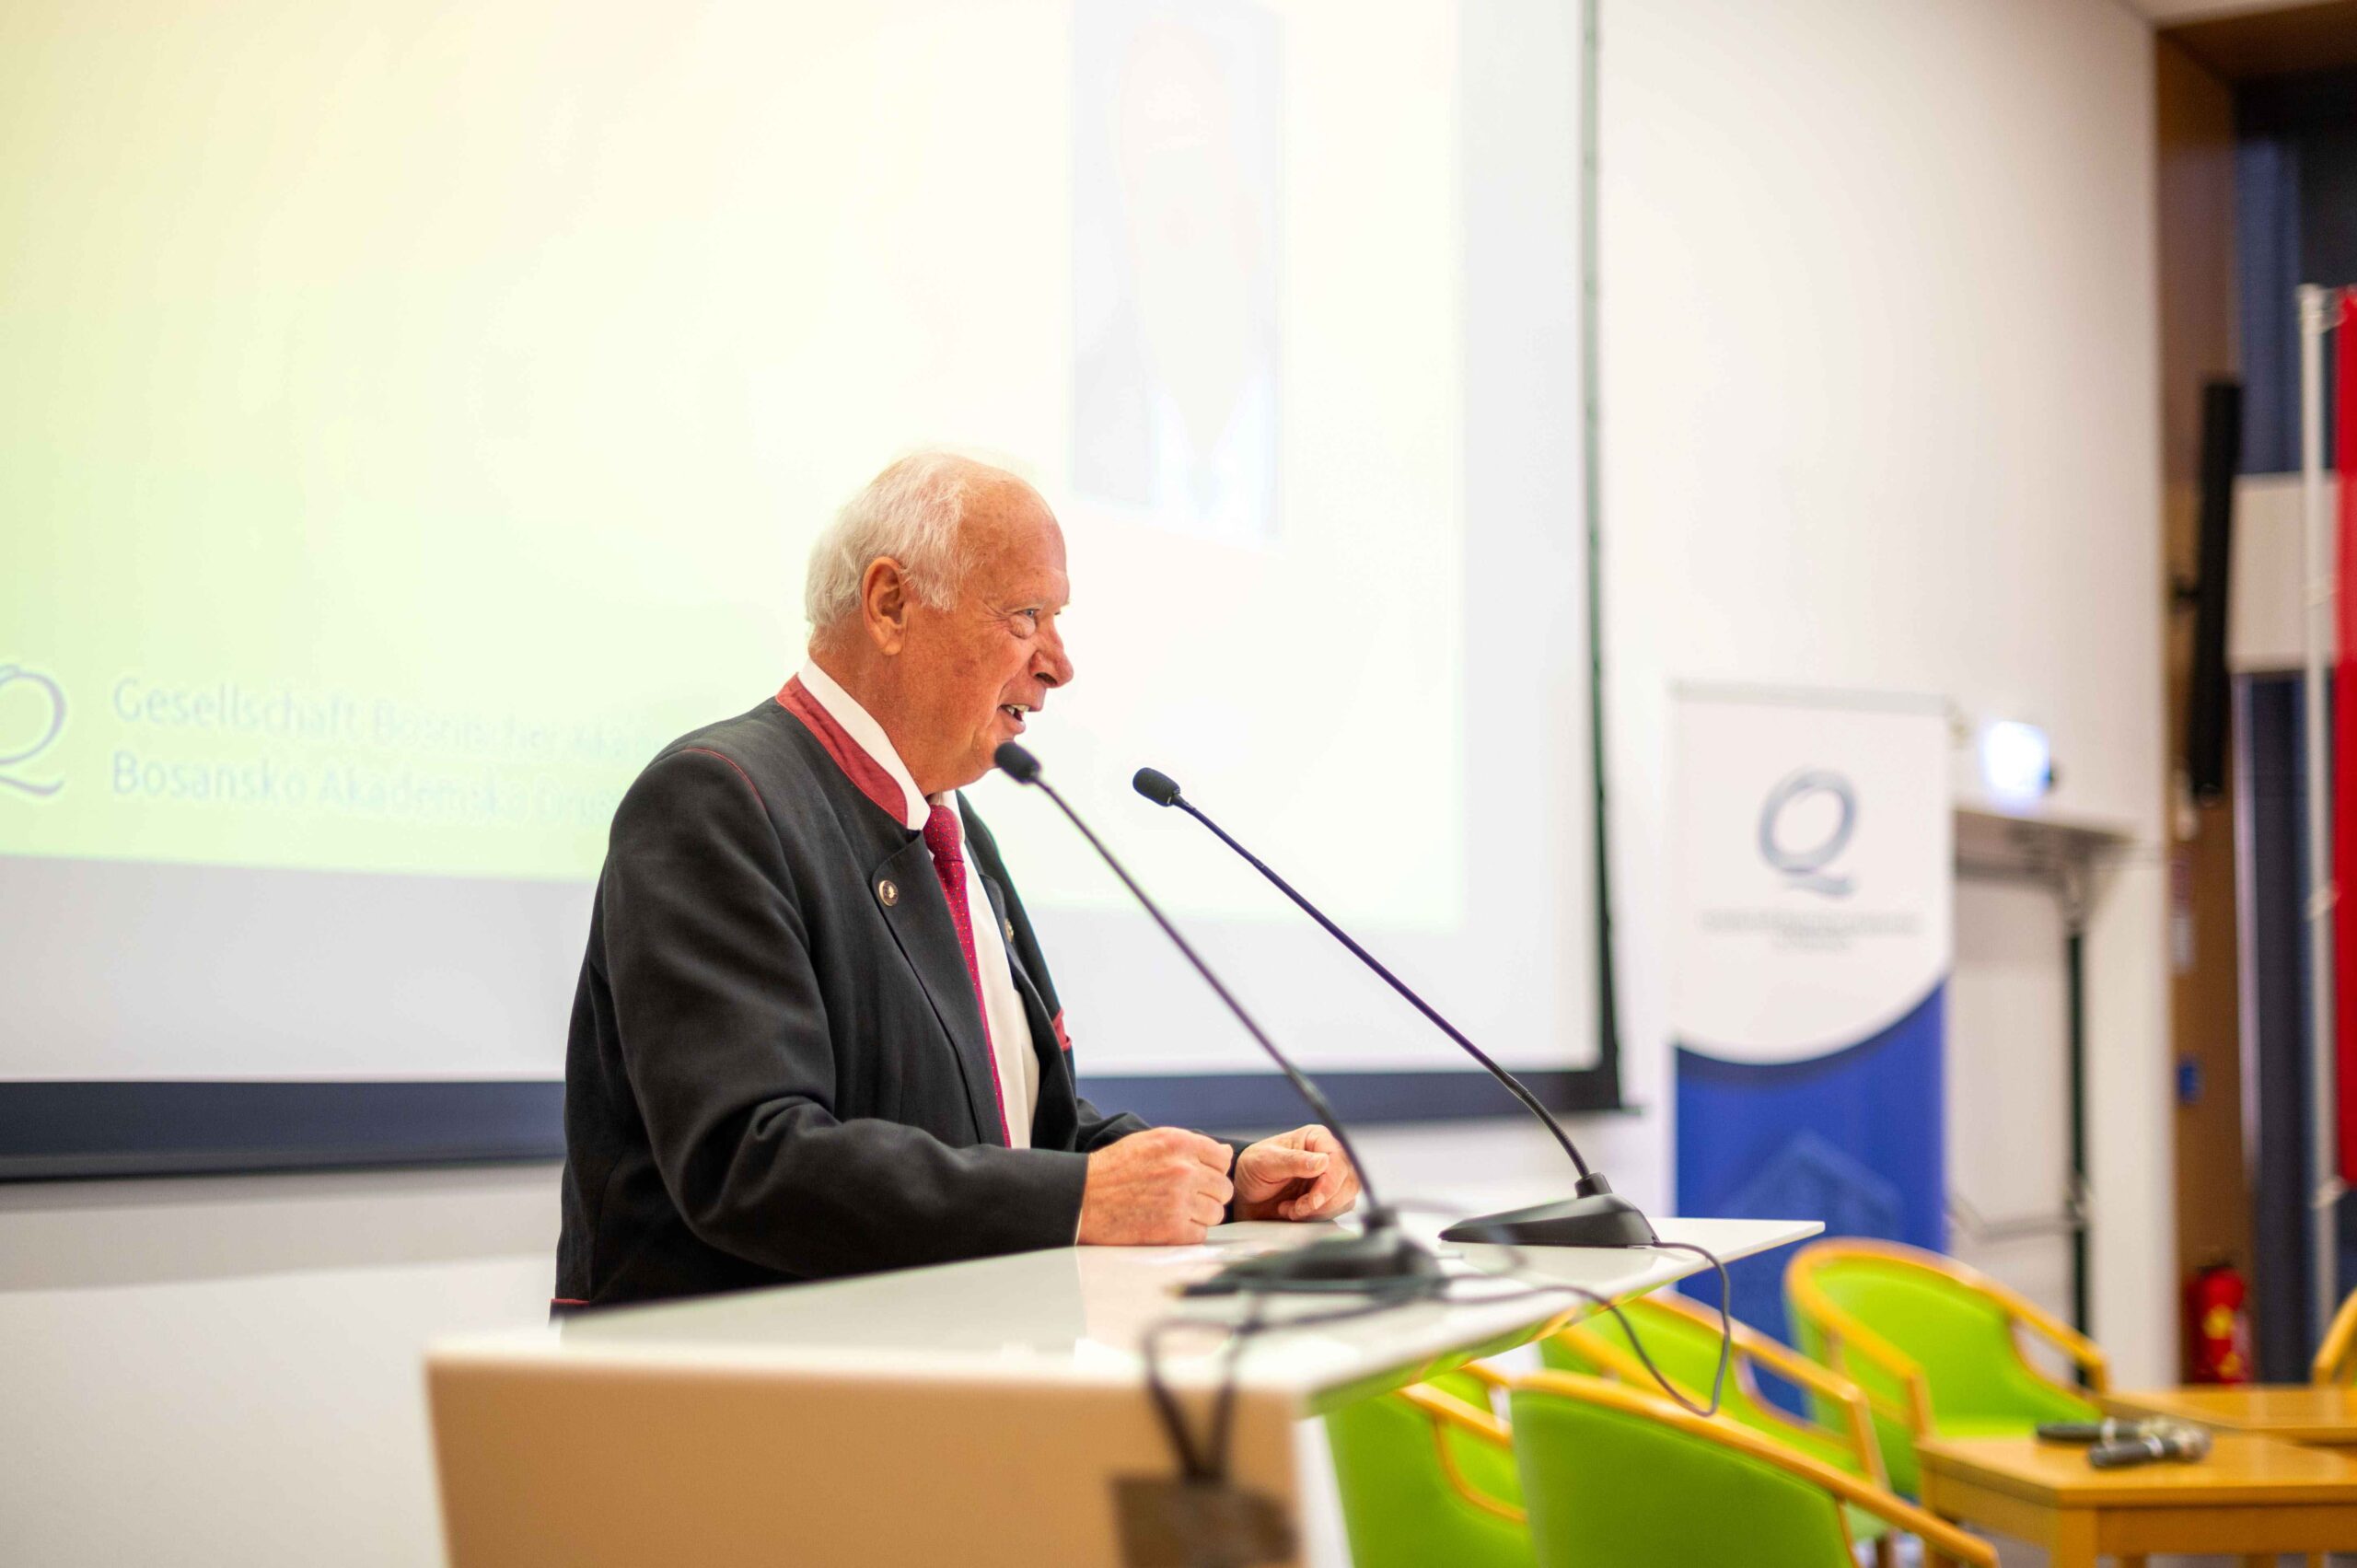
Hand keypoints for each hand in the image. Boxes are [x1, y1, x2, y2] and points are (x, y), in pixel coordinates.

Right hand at [1077, 1127, 1235, 1244]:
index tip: (1197, 1178)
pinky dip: (1188, 1234)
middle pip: (1224, 1188)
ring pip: (1217, 1213)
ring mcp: (1179, 1200)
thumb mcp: (1149, 1142)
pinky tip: (1168, 1225)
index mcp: (1178, 1143)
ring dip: (1200, 1216)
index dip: (1211, 1171)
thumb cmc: (1113, 1169)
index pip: (1222, 1159)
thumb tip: (1226, 1152)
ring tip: (1175, 1212)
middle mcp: (1183, 1169)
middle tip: (1185, 1199)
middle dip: (1208, 1195)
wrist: (1082, 1198)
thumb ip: (1190, 1145)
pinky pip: (1201, 1235)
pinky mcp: (1172, 1229)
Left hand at [1232, 1125, 1359, 1221]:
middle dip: (1325, 1200)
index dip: (1330, 1183)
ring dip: (1320, 1210)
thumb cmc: (1252, 1170)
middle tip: (1298, 1207)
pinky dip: (1317, 1216)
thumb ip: (1293, 1161)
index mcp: (1316, 1139)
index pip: (1339, 1159)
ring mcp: (1330, 1178)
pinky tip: (1295, 1212)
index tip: (1313, 1200)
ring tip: (1292, 1209)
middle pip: (1348, 1180)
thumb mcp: (1265, 1162)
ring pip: (1346, 1197)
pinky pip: (1337, 1210)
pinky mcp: (1328, 1198)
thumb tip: (1323, 1161)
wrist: (1245, 1195)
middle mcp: (1328, 1156)